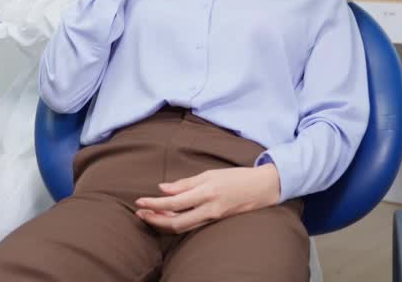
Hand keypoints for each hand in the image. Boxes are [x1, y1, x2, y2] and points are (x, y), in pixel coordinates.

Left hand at [133, 165, 280, 233]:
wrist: (262, 188)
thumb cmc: (236, 177)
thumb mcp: (210, 174)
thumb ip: (186, 183)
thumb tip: (162, 189)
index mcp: (206, 192)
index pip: (174, 202)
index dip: (154, 204)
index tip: (140, 202)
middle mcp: (209, 208)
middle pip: (175, 222)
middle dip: (155, 220)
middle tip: (140, 214)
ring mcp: (213, 218)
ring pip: (183, 227)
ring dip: (164, 223)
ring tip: (150, 215)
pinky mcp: (215, 222)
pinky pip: (192, 226)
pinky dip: (177, 223)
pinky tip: (168, 217)